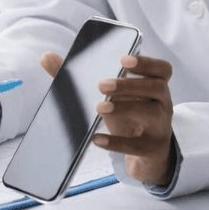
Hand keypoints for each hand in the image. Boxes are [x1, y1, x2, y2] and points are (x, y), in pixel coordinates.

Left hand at [40, 50, 174, 185]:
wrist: (146, 152)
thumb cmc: (126, 113)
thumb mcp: (108, 95)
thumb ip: (77, 75)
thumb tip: (46, 56)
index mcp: (153, 84)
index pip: (162, 69)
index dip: (146, 62)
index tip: (123, 59)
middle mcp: (163, 103)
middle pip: (157, 88)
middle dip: (129, 85)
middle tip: (102, 85)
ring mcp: (161, 126)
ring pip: (153, 114)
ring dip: (126, 108)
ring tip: (99, 107)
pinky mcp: (152, 149)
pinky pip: (138, 146)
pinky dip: (117, 143)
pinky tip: (97, 139)